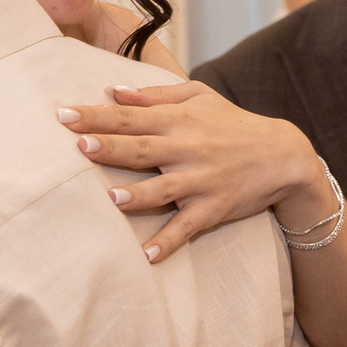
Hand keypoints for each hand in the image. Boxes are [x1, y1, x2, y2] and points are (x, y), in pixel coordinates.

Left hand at [58, 81, 328, 263]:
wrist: (283, 155)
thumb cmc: (234, 123)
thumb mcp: (199, 97)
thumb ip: (156, 95)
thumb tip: (113, 91)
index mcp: (179, 120)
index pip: (131, 115)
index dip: (97, 114)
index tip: (63, 114)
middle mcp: (188, 149)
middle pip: (142, 148)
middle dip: (111, 147)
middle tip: (79, 146)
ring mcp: (202, 180)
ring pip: (164, 189)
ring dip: (138, 195)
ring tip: (112, 198)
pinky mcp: (214, 208)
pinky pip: (189, 227)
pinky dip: (170, 241)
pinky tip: (148, 255)